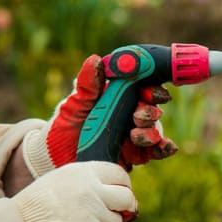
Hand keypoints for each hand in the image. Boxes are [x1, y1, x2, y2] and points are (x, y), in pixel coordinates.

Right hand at [14, 162, 136, 221]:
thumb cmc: (35, 208)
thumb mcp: (59, 181)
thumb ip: (87, 182)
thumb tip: (119, 191)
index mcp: (83, 172)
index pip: (119, 174)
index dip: (122, 186)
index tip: (119, 194)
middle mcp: (91, 190)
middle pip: (127, 198)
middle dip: (123, 209)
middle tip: (112, 215)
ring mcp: (92, 214)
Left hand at [22, 54, 178, 176]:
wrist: (55, 162)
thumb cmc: (63, 130)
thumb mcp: (72, 107)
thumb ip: (87, 86)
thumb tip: (96, 60)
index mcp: (117, 97)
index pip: (140, 86)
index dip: (149, 86)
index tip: (147, 91)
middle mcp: (129, 113)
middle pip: (152, 107)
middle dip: (150, 110)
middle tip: (138, 116)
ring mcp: (134, 134)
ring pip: (155, 128)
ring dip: (152, 130)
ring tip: (136, 136)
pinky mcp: (136, 155)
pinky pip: (156, 151)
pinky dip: (164, 148)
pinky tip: (166, 147)